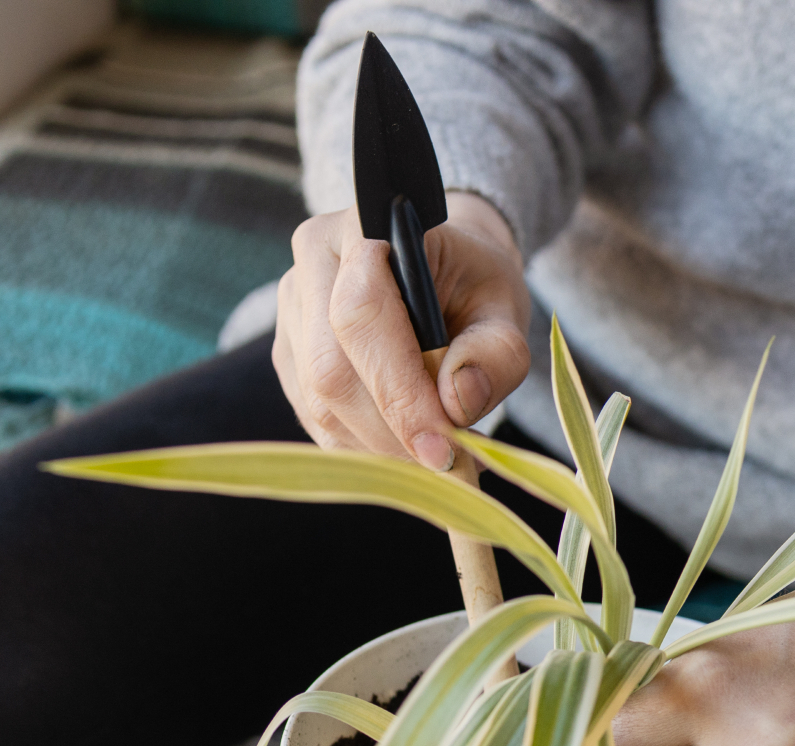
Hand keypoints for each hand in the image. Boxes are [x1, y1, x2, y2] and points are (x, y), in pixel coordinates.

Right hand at [273, 193, 530, 469]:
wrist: (442, 273)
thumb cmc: (474, 284)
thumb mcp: (504, 306)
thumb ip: (495, 352)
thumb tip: (457, 402)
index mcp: (363, 227)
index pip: (361, 316)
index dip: (399, 391)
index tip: (444, 448)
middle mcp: (312, 264)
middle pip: (330, 371)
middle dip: (391, 433)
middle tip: (451, 469)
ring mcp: (292, 314)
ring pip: (319, 406)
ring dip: (381, 449)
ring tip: (440, 459)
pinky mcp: (290, 358)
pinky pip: (318, 422)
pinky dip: (367, 450)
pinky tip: (409, 450)